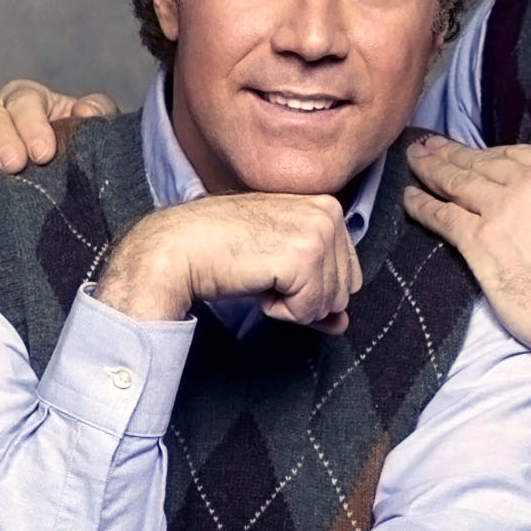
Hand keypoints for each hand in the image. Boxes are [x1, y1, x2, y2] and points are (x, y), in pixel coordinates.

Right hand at [0, 79, 117, 172]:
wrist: (62, 181)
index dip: (32, 124)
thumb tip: (84, 113)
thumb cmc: (79, 148)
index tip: (44, 153)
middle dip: (0, 138)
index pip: (25, 101)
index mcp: (29, 100)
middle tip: (14, 165)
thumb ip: (98, 114)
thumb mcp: (96, 129)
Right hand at [96, 192, 361, 334]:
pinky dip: (280, 310)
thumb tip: (343, 324)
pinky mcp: (305, 256)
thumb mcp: (283, 265)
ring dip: (290, 304)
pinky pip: (309, 311)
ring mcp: (319, 232)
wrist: (182, 247)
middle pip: (343, 291)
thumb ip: (319, 289)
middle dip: (304, 297)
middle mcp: (329, 212)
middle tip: (264, 271)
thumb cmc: (226, 252)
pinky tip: (256, 282)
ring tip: (259, 274)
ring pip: (329, 303)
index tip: (275, 271)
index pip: (348, 274)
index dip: (312, 289)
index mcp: (327, 206)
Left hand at [404, 135, 530, 417]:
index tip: (471, 152)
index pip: (513, 154)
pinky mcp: (480, 242)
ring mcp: (502, 211)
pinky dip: (422, 206)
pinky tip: (410, 199)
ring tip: (414, 161)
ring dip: (430, 169)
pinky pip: (443, 217)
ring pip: (456, 182)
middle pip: (479, 163)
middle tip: (427, 145)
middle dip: (450, 153)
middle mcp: (530, 185)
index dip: (485, 152)